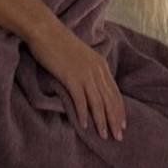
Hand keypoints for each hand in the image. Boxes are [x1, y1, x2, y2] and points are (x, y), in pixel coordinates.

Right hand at [26, 18, 125, 139]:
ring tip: (104, 136)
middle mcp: (96, 70)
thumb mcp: (81, 56)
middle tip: (118, 137)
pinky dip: (83, 114)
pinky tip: (85, 126)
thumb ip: (90, 69)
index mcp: (100, 64)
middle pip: (109, 100)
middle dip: (114, 120)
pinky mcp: (71, 77)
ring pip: (97, 103)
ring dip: (102, 121)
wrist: (45, 30)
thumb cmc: (59, 43)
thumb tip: (92, 87)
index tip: (122, 125)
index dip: (119, 110)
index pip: (115, 92)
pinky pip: (80, 100)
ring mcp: (84, 73)